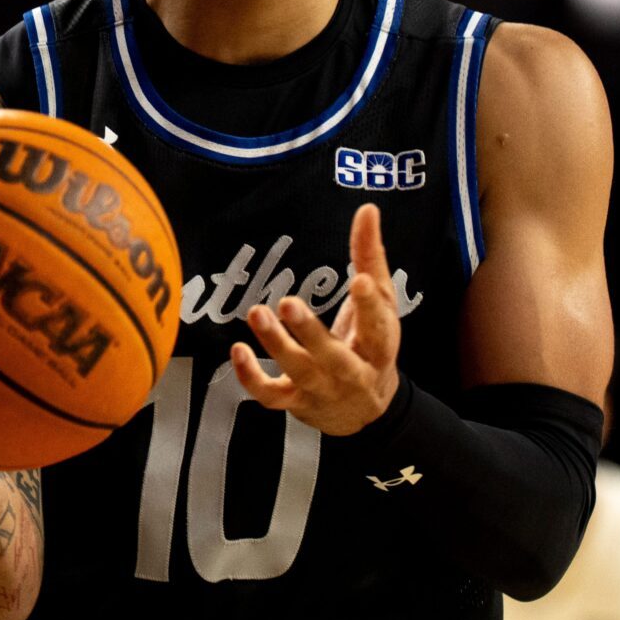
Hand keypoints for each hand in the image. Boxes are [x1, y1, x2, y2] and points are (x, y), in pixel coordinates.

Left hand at [233, 202, 401, 435]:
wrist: (365, 411)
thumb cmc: (372, 345)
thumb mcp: (381, 303)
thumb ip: (371, 256)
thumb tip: (368, 209)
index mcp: (379, 346)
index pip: (378, 327)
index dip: (370, 305)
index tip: (359, 279)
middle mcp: (352, 372)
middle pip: (332, 356)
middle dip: (310, 332)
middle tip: (288, 302)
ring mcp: (323, 390)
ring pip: (298, 372)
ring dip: (276, 344)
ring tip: (257, 312)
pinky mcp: (296, 402)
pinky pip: (271, 395)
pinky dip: (252, 377)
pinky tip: (237, 349)